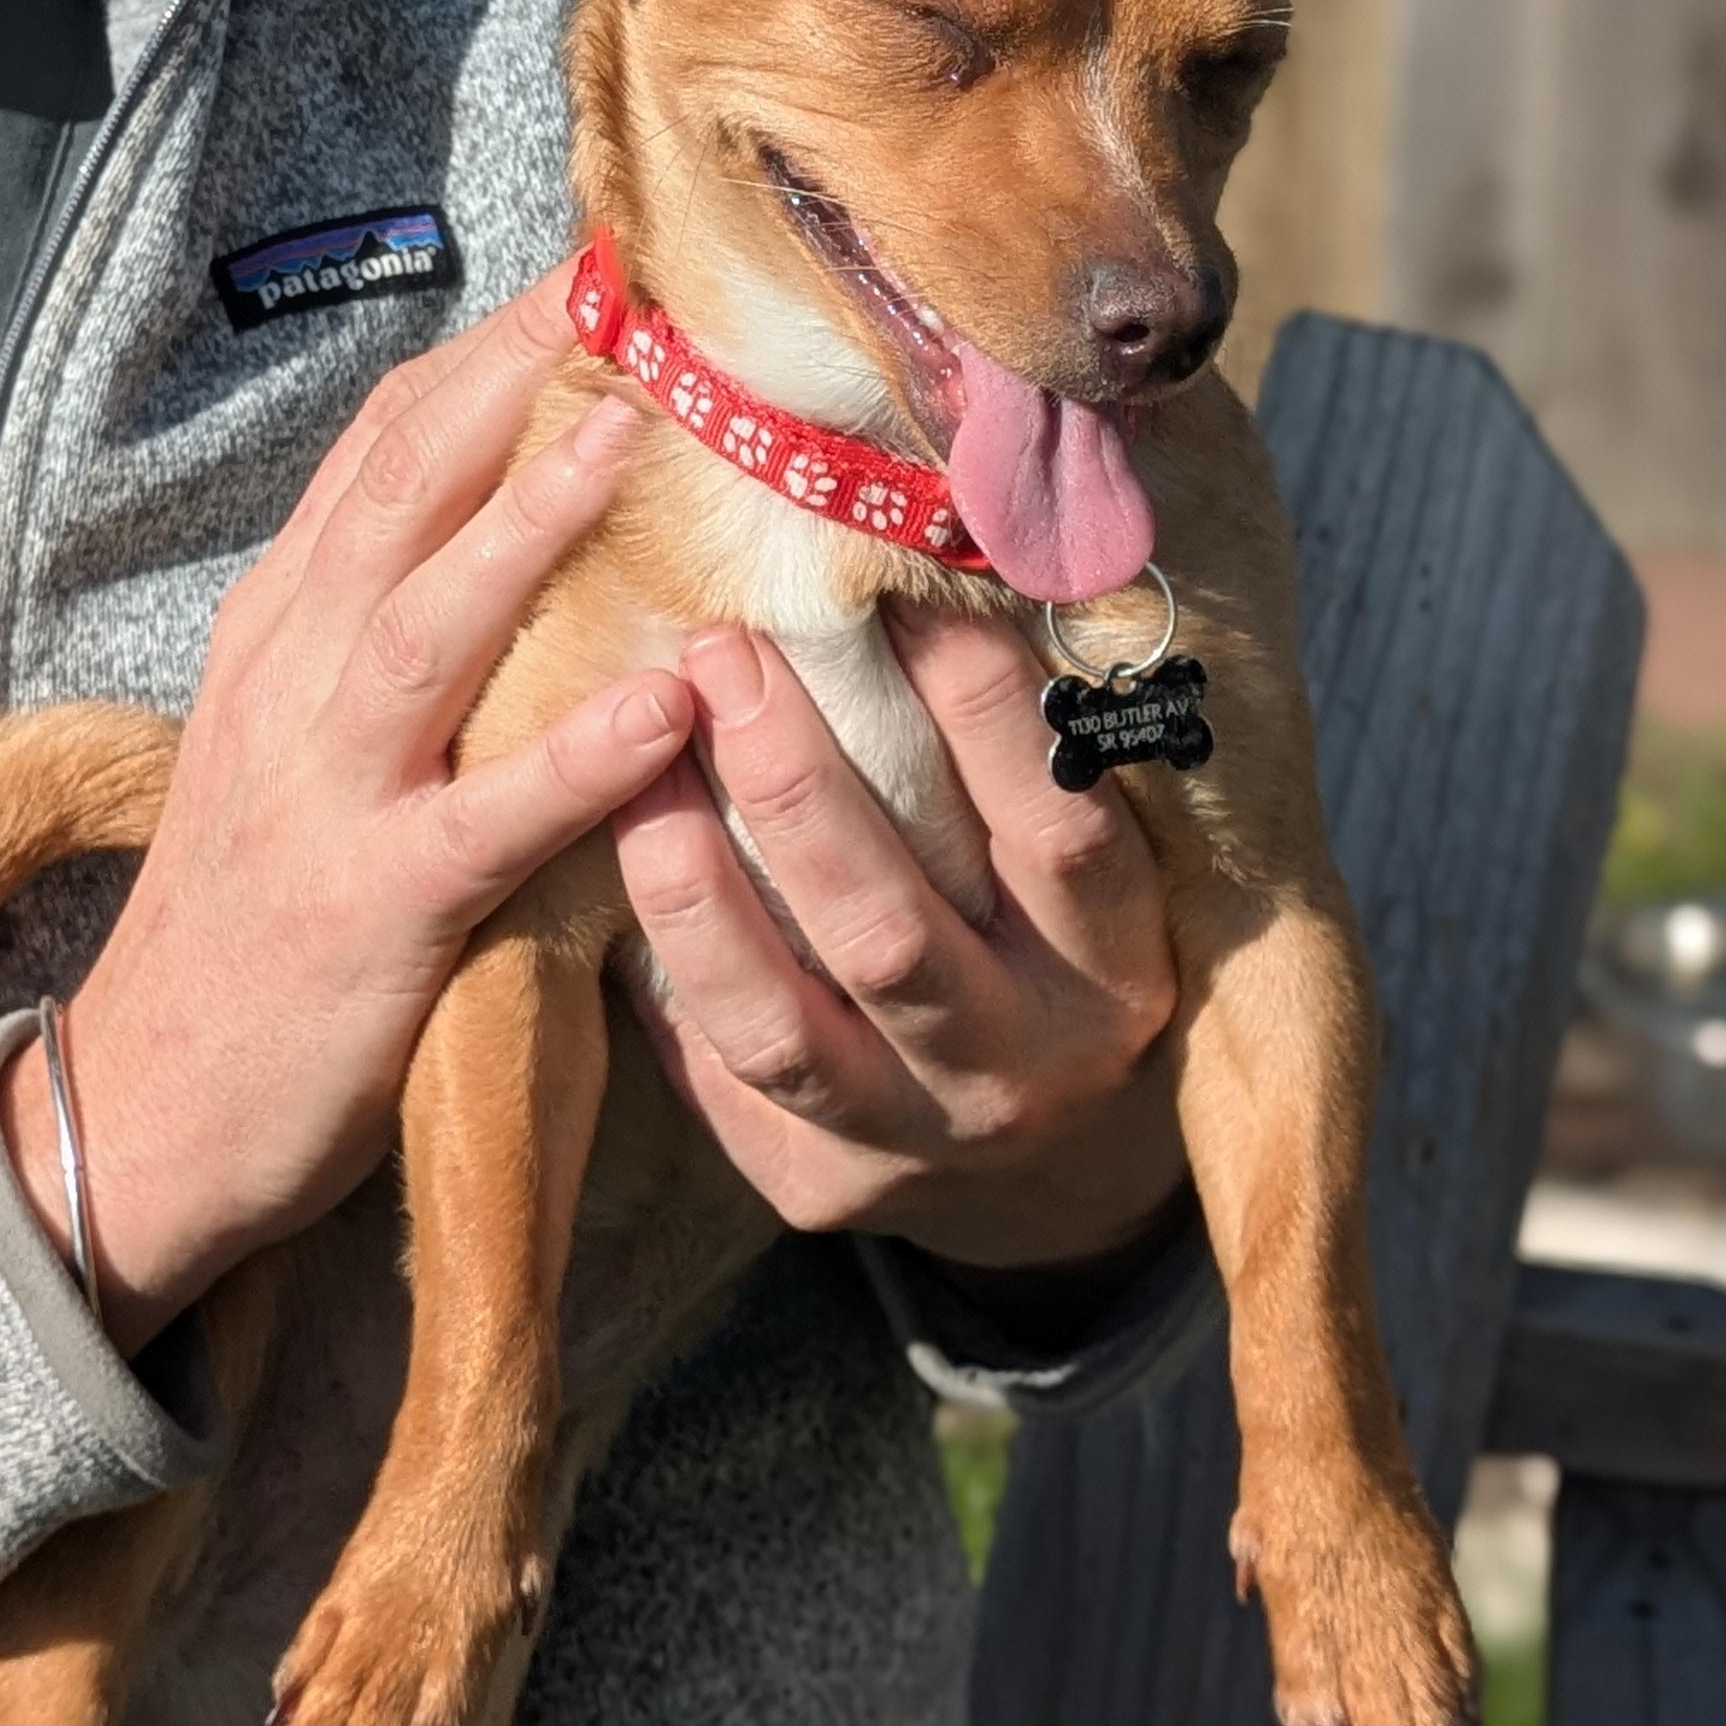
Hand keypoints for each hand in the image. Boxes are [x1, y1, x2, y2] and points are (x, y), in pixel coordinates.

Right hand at [0, 269, 687, 1354]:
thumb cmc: (247, 924)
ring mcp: (326, 793)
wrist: (136, 1112)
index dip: (479, 355)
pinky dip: (573, 755)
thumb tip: (501, 525)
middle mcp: (292, 685)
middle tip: (618, 283)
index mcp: (281, 635)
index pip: (378, 454)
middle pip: (399, 497)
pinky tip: (659, 704)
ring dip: (529, 525)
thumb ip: (378, 635)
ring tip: (631, 434)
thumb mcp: (290, 743)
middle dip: (506, 380)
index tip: (585, 268)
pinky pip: (486, 820)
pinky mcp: (373, 909)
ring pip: (429, 629)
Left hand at [611, 607, 1183, 1271]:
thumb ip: (1015, 741)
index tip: (894, 589)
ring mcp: (923, 1137)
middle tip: (720, 649)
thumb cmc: (1034, 917)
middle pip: (893, 931)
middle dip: (792, 783)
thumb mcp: (1065, 846)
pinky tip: (607, 870)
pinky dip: (661, 975)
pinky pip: (721, 1080)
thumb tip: (925, 540)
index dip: (979, 709)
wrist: (1029, 1131)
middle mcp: (1032, 1064)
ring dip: (691, 886)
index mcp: (1118, 961)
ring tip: (633, 761)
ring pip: (781, 1027)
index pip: (1058, 828)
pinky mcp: (826, 1186)